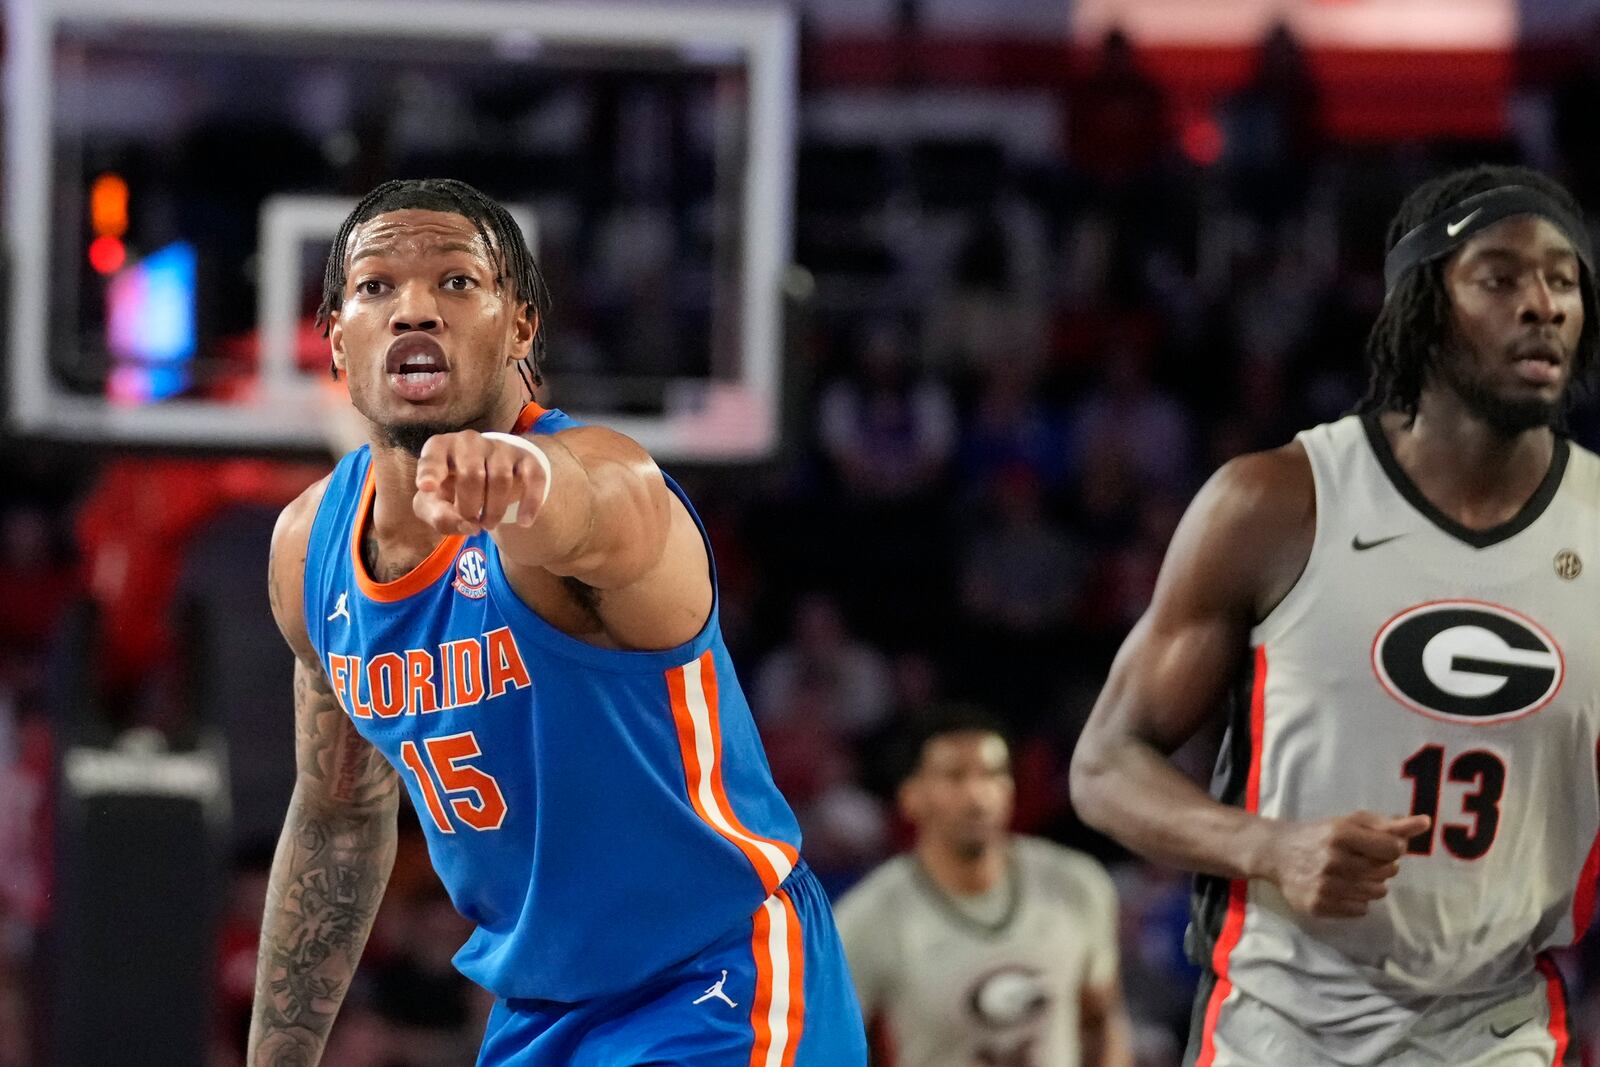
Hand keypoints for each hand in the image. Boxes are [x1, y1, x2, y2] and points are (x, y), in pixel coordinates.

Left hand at [414, 430, 549, 535]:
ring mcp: (499, 447)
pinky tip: (524, 522)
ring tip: (488, 523)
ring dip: (494, 511)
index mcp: (440, 448)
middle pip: (471, 475)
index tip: (427, 487)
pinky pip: (532, 478)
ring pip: (501, 480)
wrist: (486, 472)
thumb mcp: (435, 504)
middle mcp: (469, 441)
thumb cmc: (452, 488)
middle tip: (470, 521)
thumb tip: (469, 526)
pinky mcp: (525, 458)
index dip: (430, 472)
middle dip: (469, 507)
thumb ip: (439, 516)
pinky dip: (530, 502)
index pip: (433, 457)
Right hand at [1259, 811, 1429, 917]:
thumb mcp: (1350, 822)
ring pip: (1376, 893)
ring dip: (1369, 884)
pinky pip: (1360, 910)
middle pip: (1387, 872)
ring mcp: (1325, 886)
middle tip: (1361, 859)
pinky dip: (1355, 901)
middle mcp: (1333, 860)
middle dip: (1381, 865)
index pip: (1392, 849)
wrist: (1276, 853)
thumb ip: (1389, 824)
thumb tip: (1425, 822)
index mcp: (1341, 834)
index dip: (1391, 849)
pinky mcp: (1318, 906)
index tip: (1378, 847)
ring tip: (1351, 874)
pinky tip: (1340, 888)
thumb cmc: (1319, 835)